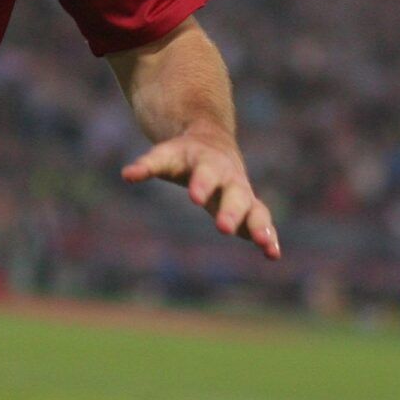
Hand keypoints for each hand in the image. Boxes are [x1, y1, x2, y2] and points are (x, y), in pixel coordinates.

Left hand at [121, 129, 280, 259]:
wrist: (213, 144)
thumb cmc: (184, 154)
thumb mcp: (166, 156)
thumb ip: (148, 165)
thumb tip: (126, 175)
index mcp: (209, 162)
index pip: (206, 173)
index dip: (201, 184)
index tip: (195, 198)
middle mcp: (231, 179)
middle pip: (235, 194)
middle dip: (231, 211)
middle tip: (223, 228)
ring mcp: (244, 194)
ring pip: (256, 210)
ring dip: (260, 226)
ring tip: (262, 243)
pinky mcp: (250, 210)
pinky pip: (263, 223)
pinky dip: (269, 238)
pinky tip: (273, 255)